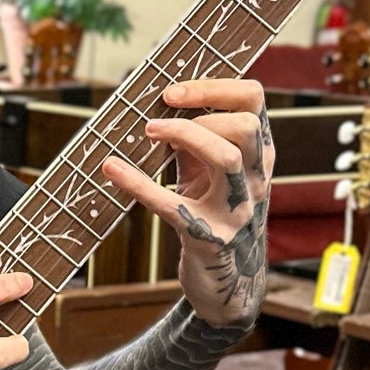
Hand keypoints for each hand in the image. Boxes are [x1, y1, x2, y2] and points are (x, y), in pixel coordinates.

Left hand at [101, 78, 273, 328]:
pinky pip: (173, 206)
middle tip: (159, 116)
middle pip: (245, 126)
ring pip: (226, 157)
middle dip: (201, 111)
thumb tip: (159, 102)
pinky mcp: (209, 237)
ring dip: (185, 135)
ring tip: (149, 133)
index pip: (253, 100)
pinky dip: (139, 184)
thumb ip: (196, 138)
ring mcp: (237, 210)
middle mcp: (256, 179)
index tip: (173, 91)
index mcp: (258, 154)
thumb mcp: (210, 172)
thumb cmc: (213, 215)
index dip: (215, 86)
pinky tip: (112, 169)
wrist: (226, 282)